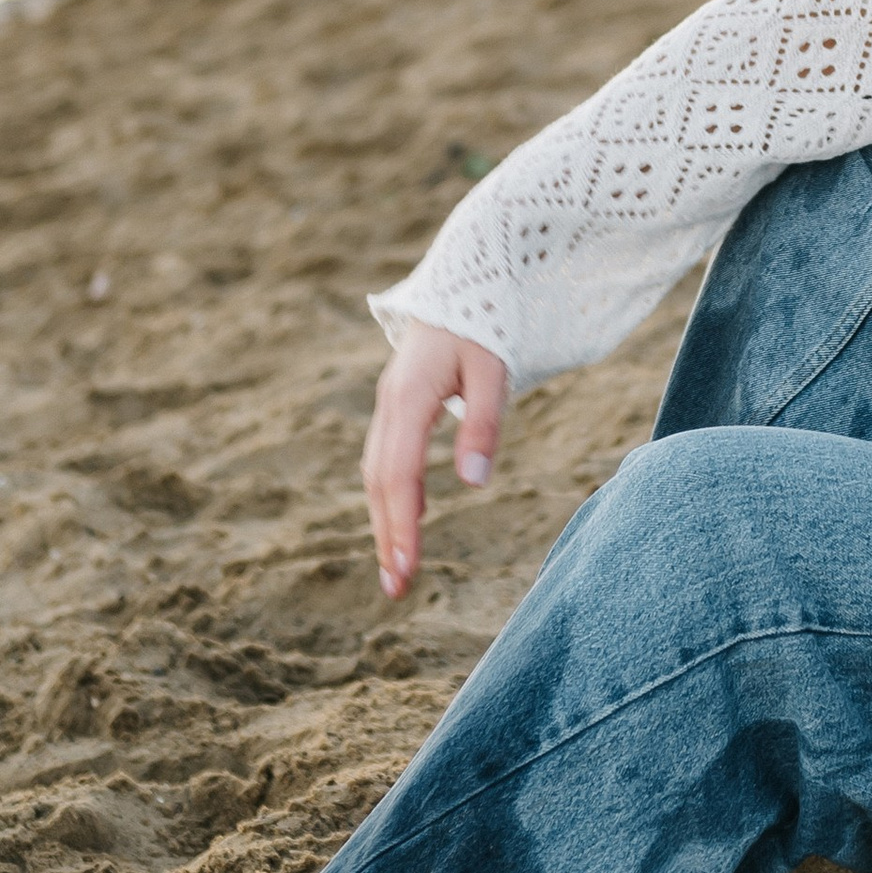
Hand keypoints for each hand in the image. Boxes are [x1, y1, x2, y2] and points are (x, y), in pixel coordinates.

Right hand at [361, 321, 507, 600]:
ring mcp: (389, 405)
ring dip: (385, 522)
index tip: (407, 570)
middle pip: (379, 482)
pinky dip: (392, 496)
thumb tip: (473, 481)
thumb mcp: (493, 369)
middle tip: (397, 589)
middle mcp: (389, 404)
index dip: (400, 525)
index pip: (398, 475)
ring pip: (377, 473)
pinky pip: (387, 459)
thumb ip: (483, 423)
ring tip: (398, 570)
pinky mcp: (397, 406)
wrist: (465, 283)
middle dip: (387, 536)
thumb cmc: (484, 323)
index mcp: (409, 397)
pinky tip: (409, 521)